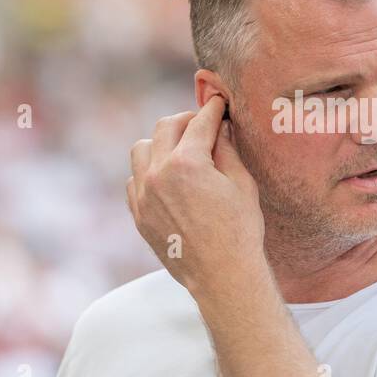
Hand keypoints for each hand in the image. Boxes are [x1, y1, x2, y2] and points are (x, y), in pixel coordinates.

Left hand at [126, 95, 266, 297]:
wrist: (222, 275)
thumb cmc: (240, 230)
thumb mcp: (242, 183)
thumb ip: (226, 149)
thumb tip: (218, 128)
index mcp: (187, 163)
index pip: (199, 122)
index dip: (212, 109)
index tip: (218, 102)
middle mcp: (158, 174)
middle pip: (165, 127)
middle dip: (186, 120)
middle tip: (202, 124)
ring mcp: (143, 195)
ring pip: (141, 149)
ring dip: (161, 143)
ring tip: (180, 151)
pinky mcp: (138, 215)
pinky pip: (134, 180)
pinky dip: (148, 172)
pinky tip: (167, 179)